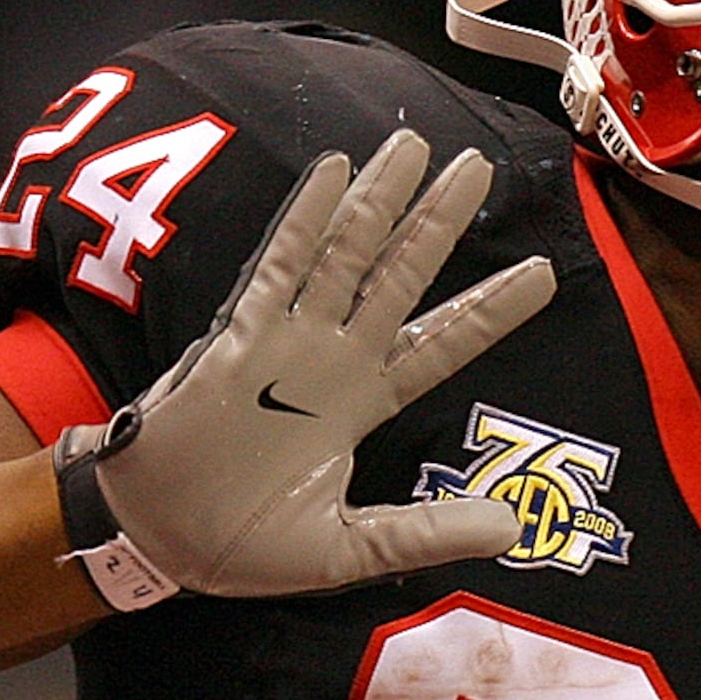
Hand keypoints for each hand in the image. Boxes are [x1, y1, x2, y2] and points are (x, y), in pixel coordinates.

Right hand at [61, 130, 557, 602]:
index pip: (443, 346)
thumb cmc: (243, 549)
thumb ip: (427, 533)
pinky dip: (305, 221)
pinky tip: (334, 173)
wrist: (157, 543)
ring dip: (380, 203)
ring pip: (345, 257)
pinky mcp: (238, 336)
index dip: (491, 309)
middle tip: (480, 167)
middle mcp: (334, 362)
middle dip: (440, 224)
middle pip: (401, 278)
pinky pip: (277, 267)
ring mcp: (287, 342)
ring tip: (414, 146)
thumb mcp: (351, 552)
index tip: (543, 273)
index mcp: (363, 406)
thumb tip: (513, 529)